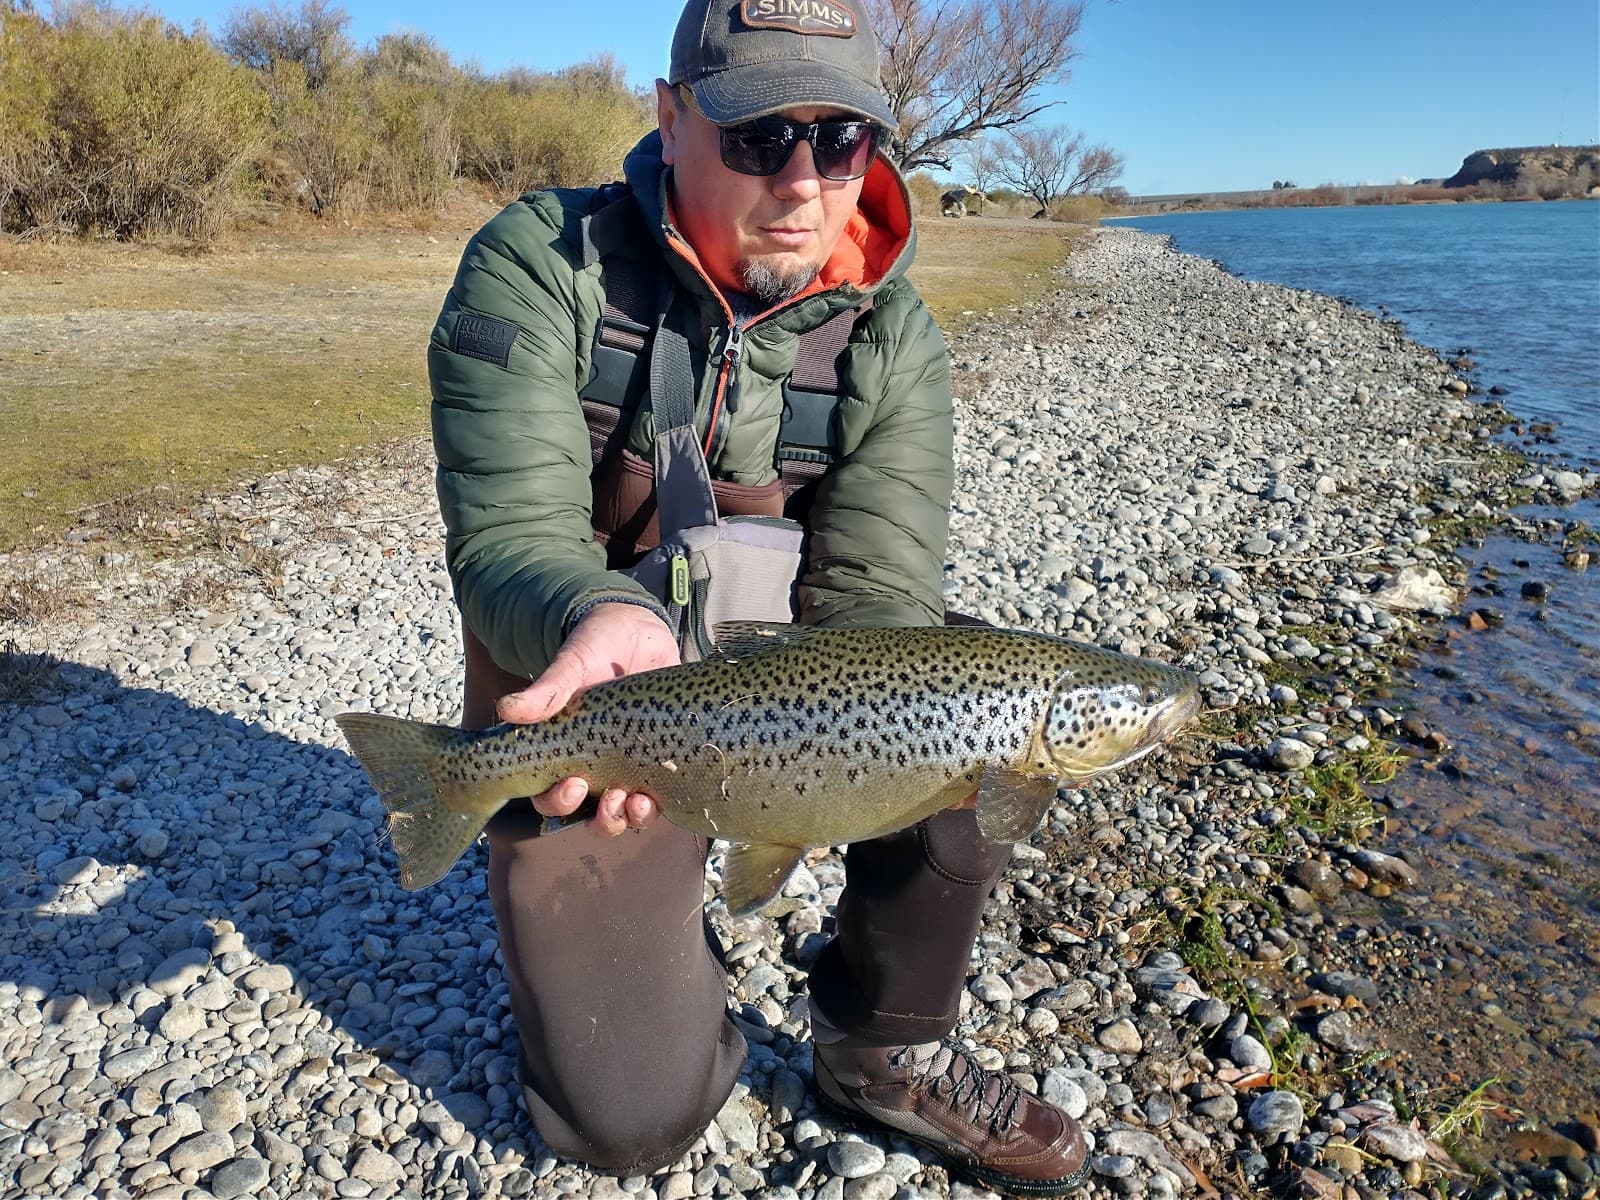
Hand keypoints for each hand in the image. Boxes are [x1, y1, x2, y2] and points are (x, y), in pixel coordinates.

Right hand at [498, 602, 679, 835]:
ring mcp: (632, 764)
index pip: (551, 795)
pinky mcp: (664, 756)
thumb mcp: (573, 664)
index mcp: (566, 751)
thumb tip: (506, 709)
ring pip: (628, 812)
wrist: (639, 630)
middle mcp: (597, 766)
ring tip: (640, 804)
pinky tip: (668, 794)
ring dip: (632, 817)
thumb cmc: (595, 647)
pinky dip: (664, 801)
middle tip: (612, 802)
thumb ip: (547, 689)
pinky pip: (664, 792)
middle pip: (592, 814)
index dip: (558, 801)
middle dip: (602, 818)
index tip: (573, 784)